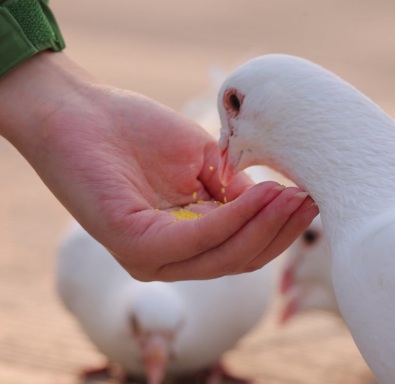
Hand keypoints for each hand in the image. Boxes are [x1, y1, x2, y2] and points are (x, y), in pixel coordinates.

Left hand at [0, 51, 317, 280]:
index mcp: (185, 241)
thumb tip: (275, 203)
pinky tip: (259, 193)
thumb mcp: (202, 162)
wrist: (80, 113)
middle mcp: (168, 259)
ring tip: (291, 194)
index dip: (282, 228)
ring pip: (223, 256)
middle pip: (240, 259)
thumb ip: (236, 189)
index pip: (244, 248)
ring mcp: (149, 258)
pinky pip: (195, 241)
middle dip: (281, 231)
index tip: (314, 197)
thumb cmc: (136, 132)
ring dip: (263, 226)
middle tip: (312, 198)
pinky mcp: (133, 245)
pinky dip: (232, 219)